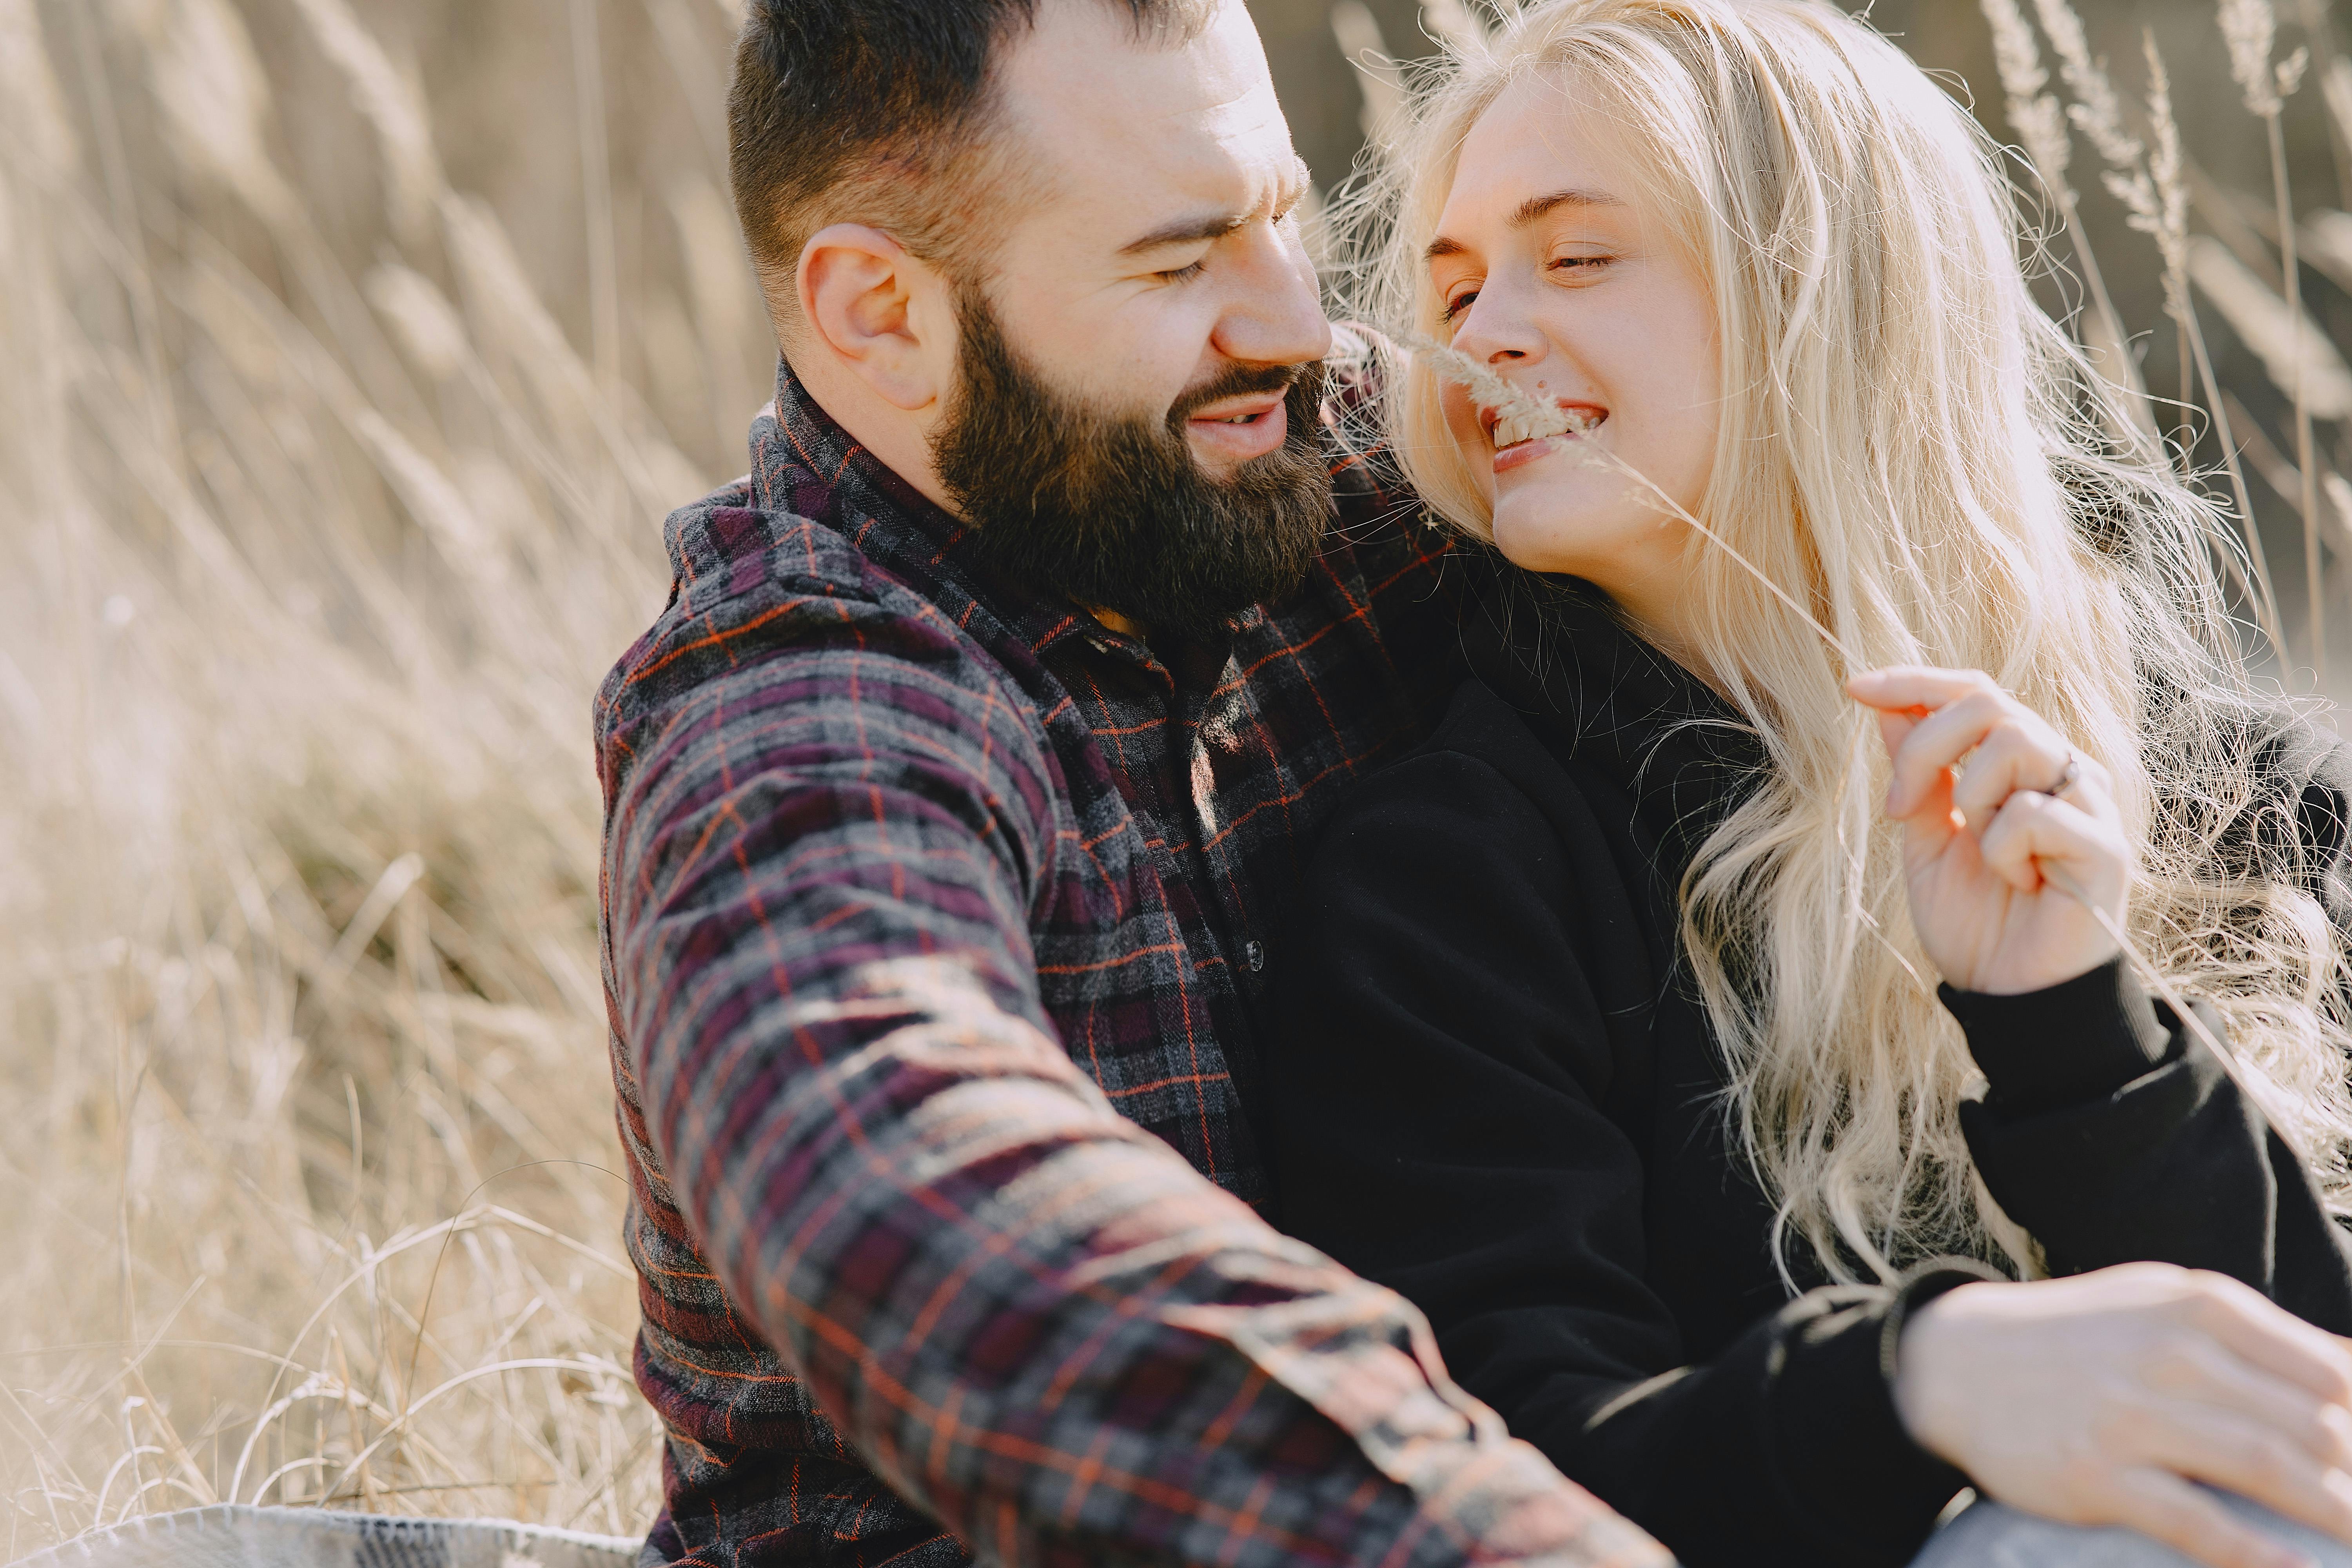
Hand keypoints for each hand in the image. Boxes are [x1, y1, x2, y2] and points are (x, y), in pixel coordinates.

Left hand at [1847, 666, 2128, 994]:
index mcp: (2020, 764)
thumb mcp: (1925, 840)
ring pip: (2016, 743)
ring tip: (1982, 853)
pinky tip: (2020, 884)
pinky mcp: (2106, 846)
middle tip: (1898, 809)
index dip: (1914, 681)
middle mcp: (2062, 770)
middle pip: (1989, 704)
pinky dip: (2003, 850)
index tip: (1855, 688)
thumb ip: (1916, 775)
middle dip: (1926, 747)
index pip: (1975, 691)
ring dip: (1973, 800)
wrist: (2009, 995)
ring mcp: (2089, 804)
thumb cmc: (1975, 922)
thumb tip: (1889, 708)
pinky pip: (2034, 812)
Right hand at [1896, 1264, 2351, 1567]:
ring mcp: (2132, 1416)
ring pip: (2269, 1470)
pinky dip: (2262, 1557)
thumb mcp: (2161, 1303)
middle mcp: (2170, 1353)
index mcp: (2197, 1306)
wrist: (1955, 1362)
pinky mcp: (2098, 1476)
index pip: (2328, 1371)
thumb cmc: (2079, 1335)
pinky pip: (2201, 1525)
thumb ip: (2255, 1334)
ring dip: (2337, 1514)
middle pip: (2312, 1425)